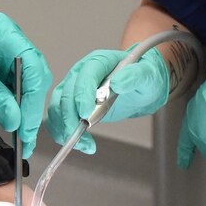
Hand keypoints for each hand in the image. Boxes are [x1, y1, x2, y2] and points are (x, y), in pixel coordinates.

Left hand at [0, 13, 52, 155]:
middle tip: (27, 134)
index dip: (34, 95)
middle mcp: (4, 41)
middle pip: (32, 75)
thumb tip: (18, 121)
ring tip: (23, 137)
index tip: (29, 122)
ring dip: (23, 111)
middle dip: (31, 106)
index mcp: (2, 32)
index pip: (32, 64)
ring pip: (22, 86)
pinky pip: (8, 92)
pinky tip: (13, 126)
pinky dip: (11, 109)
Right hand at [47, 48, 171, 153]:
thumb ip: (135, 76)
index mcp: (99, 61)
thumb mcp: (147, 75)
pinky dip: (62, 131)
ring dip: (65, 126)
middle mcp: (82, 73)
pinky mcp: (72, 103)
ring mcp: (74, 88)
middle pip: (67, 93)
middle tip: (82, 133)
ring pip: (58, 106)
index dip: (82, 94)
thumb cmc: (144, 77)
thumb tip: (118, 82)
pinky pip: (58, 117)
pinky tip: (78, 143)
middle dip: (71, 116)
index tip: (85, 113)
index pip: (85, 75)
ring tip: (83, 144)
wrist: (140, 88)